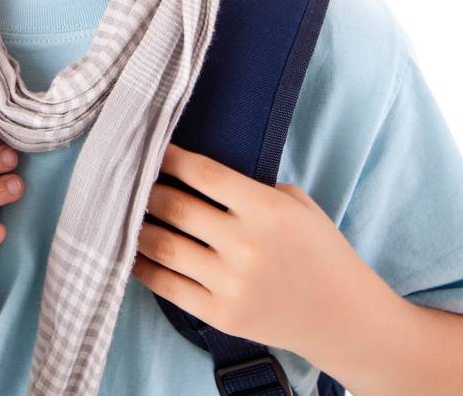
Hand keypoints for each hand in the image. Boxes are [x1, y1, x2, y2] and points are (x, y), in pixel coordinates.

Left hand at [130, 143, 375, 358]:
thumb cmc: (319, 251)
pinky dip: (143, 266)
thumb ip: (251, 188)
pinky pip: (167, 285)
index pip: (203, 174)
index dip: (169, 157)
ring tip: (119, 212)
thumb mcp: (297, 205)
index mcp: (266, 210)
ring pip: (162, 245)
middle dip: (145, 190)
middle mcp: (245, 245)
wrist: (343, 316)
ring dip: (135, 226)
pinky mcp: (221, 315)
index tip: (147, 147)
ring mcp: (231, 283)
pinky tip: (131, 251)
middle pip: (174, 207)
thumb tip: (195, 173)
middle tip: (127, 180)